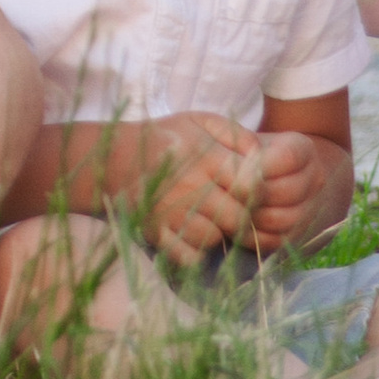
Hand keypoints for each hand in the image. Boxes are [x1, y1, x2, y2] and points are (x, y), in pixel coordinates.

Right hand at [136, 113, 269, 266]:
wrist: (117, 156)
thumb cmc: (168, 138)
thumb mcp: (202, 122)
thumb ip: (237, 135)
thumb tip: (261, 157)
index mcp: (205, 156)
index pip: (250, 184)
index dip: (257, 190)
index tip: (251, 188)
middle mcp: (189, 186)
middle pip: (237, 218)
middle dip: (242, 216)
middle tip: (233, 207)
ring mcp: (171, 212)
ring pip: (214, 238)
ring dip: (217, 231)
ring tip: (209, 217)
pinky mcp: (157, 233)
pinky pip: (189, 256)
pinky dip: (195, 250)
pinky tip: (193, 233)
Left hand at [241, 129, 356, 250]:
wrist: (260, 176)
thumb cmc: (243, 152)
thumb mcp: (238, 138)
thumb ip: (239, 141)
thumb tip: (244, 162)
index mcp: (302, 149)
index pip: (287, 157)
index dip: (259, 166)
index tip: (235, 172)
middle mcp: (314, 179)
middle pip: (286, 191)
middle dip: (252, 194)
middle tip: (227, 192)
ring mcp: (309, 209)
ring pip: (282, 219)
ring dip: (251, 216)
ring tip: (229, 208)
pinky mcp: (296, 234)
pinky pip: (275, 241)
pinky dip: (252, 236)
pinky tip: (234, 224)